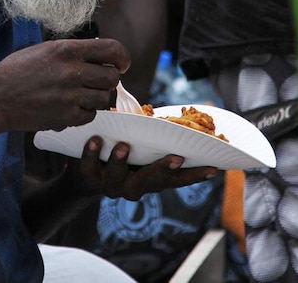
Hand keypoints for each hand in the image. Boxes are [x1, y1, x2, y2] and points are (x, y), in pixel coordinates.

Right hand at [0, 38, 130, 132]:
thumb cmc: (17, 71)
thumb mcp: (44, 50)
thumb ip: (72, 51)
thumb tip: (100, 55)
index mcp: (67, 50)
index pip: (112, 49)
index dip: (122, 57)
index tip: (121, 64)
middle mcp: (71, 71)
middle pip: (112, 77)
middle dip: (108, 80)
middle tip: (97, 82)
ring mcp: (70, 96)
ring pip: (104, 99)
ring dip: (97, 98)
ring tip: (81, 95)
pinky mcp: (66, 117)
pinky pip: (90, 116)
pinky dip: (84, 113)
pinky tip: (70, 107)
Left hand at [73, 136, 217, 199]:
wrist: (84, 175)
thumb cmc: (123, 150)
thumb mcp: (142, 144)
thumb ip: (156, 134)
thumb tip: (183, 110)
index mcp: (151, 179)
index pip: (177, 180)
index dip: (195, 176)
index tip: (212, 167)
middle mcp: (134, 187)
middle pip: (151, 183)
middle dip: (162, 170)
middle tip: (175, 158)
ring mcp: (111, 185)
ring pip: (118, 180)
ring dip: (122, 163)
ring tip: (123, 146)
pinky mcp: (89, 178)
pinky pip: (89, 168)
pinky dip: (92, 154)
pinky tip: (96, 139)